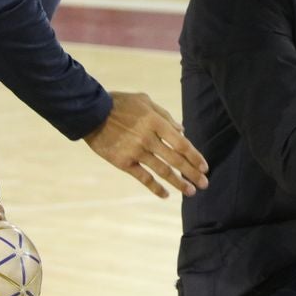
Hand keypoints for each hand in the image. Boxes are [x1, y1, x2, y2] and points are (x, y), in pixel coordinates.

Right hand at [84, 91, 209, 197]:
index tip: (205, 167)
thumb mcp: (144, 101)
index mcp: (155, 122)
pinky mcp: (123, 162)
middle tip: (204, 184)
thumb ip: (165, 115)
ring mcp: (136, 151)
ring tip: (191, 192)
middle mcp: (148, 138)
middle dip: (192, 173)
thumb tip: (182, 130)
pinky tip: (165, 195)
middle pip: (176, 159)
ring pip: (162, 170)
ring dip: (178, 183)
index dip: (195, 157)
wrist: (90, 112)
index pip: (181, 143)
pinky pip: (143, 177)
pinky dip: (155, 187)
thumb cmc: (119, 103)